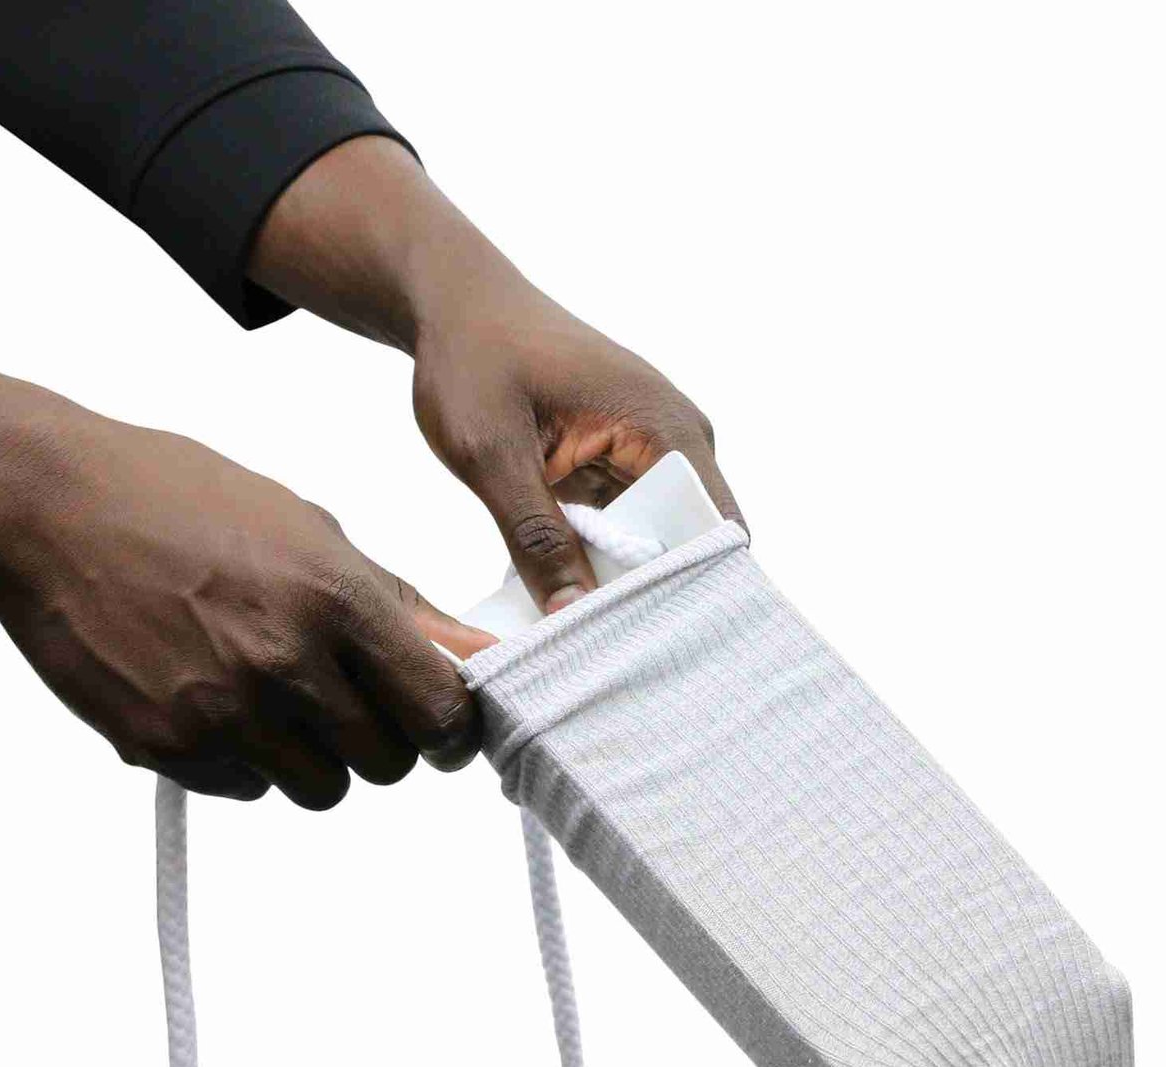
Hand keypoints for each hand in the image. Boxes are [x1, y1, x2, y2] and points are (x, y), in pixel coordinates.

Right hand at [0, 334, 489, 807]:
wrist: (44, 507)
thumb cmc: (174, 499)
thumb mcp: (304, 527)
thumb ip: (395, 603)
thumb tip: (471, 652)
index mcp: (333, 595)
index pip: (439, 709)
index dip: (450, 726)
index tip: (439, 724)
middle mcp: (284, 661)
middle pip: (388, 764)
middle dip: (379, 741)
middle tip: (345, 703)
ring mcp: (222, 711)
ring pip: (320, 789)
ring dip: (310, 757)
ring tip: (269, 697)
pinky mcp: (166, 746)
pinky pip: (245, 788)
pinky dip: (242, 761)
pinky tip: (212, 700)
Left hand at [249, 137, 740, 612]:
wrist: (452, 303)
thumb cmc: (471, 360)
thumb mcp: (491, 456)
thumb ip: (536, 539)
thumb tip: (574, 619)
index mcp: (666, 430)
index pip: (714, 536)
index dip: (690, 597)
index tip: (652, 653)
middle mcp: (677, 442)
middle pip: (688, 549)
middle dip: (650, 604)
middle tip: (608, 665)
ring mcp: (650, 454)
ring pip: (652, 549)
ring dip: (618, 590)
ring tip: (583, 644)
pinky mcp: (620, 466)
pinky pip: (622, 534)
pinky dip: (595, 568)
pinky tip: (563, 606)